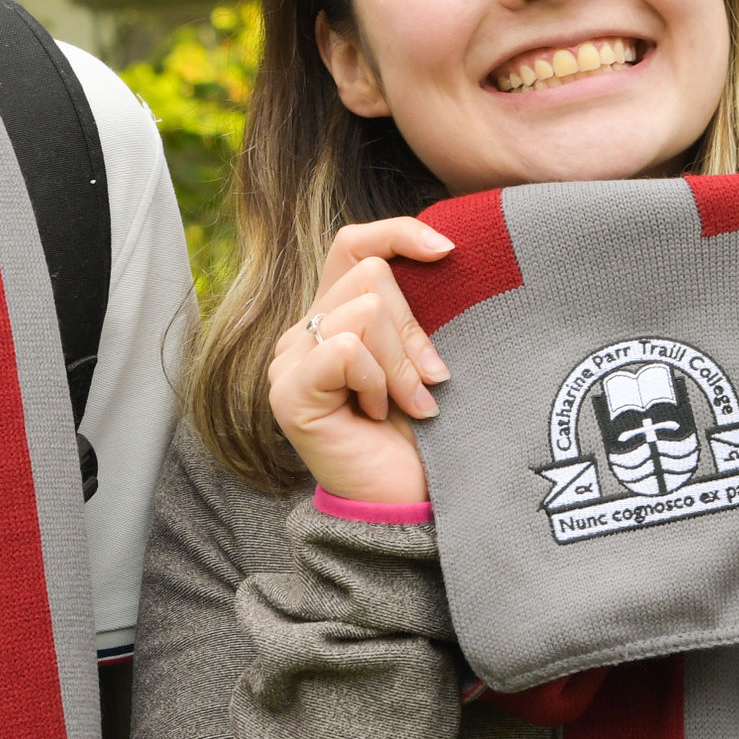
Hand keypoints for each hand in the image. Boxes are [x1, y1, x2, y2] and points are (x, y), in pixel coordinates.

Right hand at [267, 217, 453, 508]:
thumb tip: (443, 250)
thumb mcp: (425, 359)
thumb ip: (417, 311)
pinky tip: (379, 415)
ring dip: (401, 362)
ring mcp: (289, 362)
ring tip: (409, 404)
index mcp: (333, 318)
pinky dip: (378, 381)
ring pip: (363, 309)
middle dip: (414, 329)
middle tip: (432, 381)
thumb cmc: (423, 437)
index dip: (399, 233)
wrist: (409, 505)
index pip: (353, 244)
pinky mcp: (288, 392)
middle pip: (369, 274)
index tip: (450, 251)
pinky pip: (346, 349)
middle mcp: (302, 333)